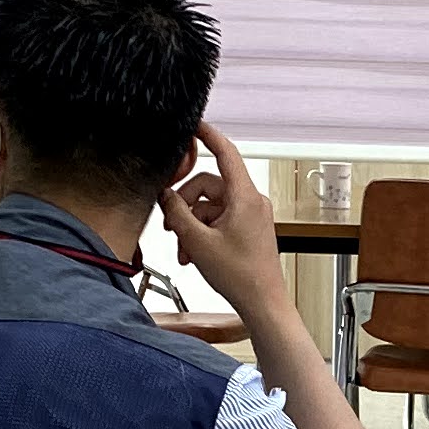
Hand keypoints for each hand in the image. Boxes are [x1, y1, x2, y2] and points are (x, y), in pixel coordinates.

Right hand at [162, 120, 287, 312]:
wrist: (262, 303)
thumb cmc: (242, 276)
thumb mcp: (198, 241)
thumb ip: (177, 213)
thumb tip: (165, 195)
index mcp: (244, 197)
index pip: (226, 153)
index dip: (208, 135)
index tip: (195, 124)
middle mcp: (250, 202)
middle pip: (208, 186)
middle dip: (184, 205)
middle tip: (170, 224)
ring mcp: (249, 216)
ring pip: (209, 207)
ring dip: (190, 225)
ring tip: (184, 249)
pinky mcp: (247, 229)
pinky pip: (218, 221)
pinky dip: (202, 234)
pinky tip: (193, 254)